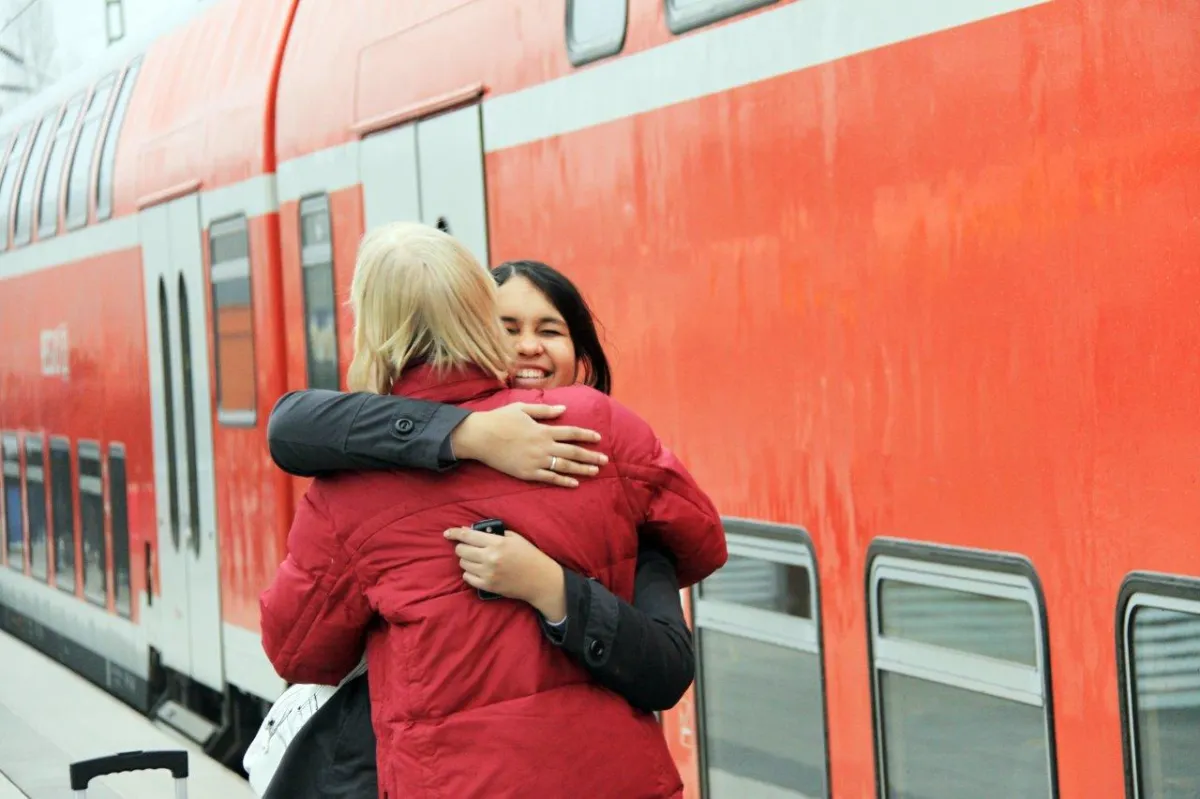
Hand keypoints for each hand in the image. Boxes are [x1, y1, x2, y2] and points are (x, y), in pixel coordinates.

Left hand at [444, 526, 566, 619]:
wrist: (540, 580)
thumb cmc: (529, 555)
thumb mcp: (514, 538)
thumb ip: (492, 533)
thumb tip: (468, 530)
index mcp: (497, 543)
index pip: (468, 535)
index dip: (455, 533)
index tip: (447, 533)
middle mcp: (490, 558)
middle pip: (461, 550)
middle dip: (462, 547)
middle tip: (468, 547)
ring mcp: (488, 573)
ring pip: (463, 564)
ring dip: (467, 560)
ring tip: (477, 559)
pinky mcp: (488, 586)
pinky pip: (467, 577)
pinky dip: (470, 572)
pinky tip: (478, 569)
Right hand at [450, 403, 607, 487]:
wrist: (481, 437)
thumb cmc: (500, 420)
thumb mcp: (523, 409)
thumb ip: (545, 410)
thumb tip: (564, 409)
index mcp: (543, 430)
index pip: (571, 432)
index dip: (586, 435)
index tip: (598, 438)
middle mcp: (543, 446)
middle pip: (573, 451)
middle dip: (591, 456)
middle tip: (605, 460)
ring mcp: (536, 461)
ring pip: (565, 466)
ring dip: (582, 469)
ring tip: (595, 472)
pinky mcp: (527, 473)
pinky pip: (549, 478)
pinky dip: (563, 481)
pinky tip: (574, 483)